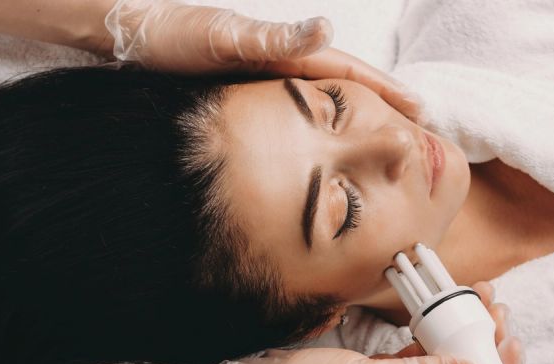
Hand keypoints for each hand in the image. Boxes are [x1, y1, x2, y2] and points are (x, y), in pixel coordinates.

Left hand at [104, 0, 419, 120]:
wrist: (134, 42)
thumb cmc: (176, 38)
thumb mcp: (224, 38)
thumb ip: (271, 39)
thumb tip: (325, 27)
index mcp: (284, 53)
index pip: (348, 71)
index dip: (385, 89)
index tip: (419, 109)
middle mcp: (280, 65)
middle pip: (343, 89)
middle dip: (380, 106)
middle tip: (414, 133)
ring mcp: (265, 81)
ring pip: (322, 104)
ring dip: (354, 119)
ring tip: (378, 140)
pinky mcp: (246, 96)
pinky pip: (293, 115)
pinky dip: (315, 128)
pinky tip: (321, 146)